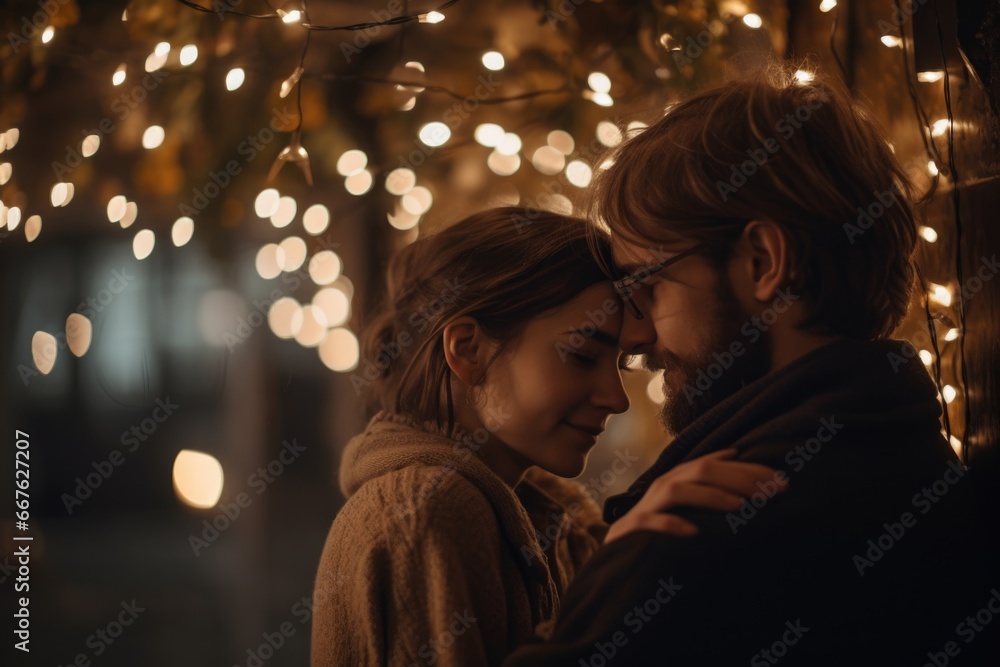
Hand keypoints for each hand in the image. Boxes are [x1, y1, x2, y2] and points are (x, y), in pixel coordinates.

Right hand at [604, 449, 786, 543]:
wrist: (618, 549)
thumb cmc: (659, 523)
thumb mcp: (684, 498)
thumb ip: (706, 479)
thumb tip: (736, 453)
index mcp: (681, 477)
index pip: (718, 463)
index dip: (751, 469)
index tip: (783, 483)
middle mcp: (665, 485)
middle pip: (702, 470)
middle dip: (740, 479)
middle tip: (772, 493)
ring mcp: (649, 505)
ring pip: (678, 491)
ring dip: (710, 497)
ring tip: (739, 508)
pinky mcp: (634, 528)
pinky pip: (652, 523)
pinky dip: (672, 525)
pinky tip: (693, 533)